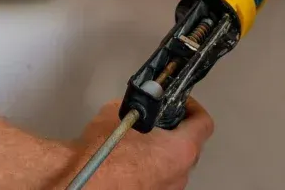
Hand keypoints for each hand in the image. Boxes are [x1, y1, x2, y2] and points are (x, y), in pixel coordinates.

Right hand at [63, 99, 213, 189]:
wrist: (80, 180)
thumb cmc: (102, 152)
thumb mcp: (121, 111)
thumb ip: (140, 108)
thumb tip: (139, 106)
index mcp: (181, 150)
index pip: (203, 124)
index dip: (193, 109)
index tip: (182, 104)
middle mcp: (179, 175)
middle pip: (191, 148)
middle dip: (177, 133)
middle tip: (160, 121)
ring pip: (174, 168)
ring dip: (163, 154)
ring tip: (141, 143)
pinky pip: (158, 181)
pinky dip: (150, 171)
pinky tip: (130, 163)